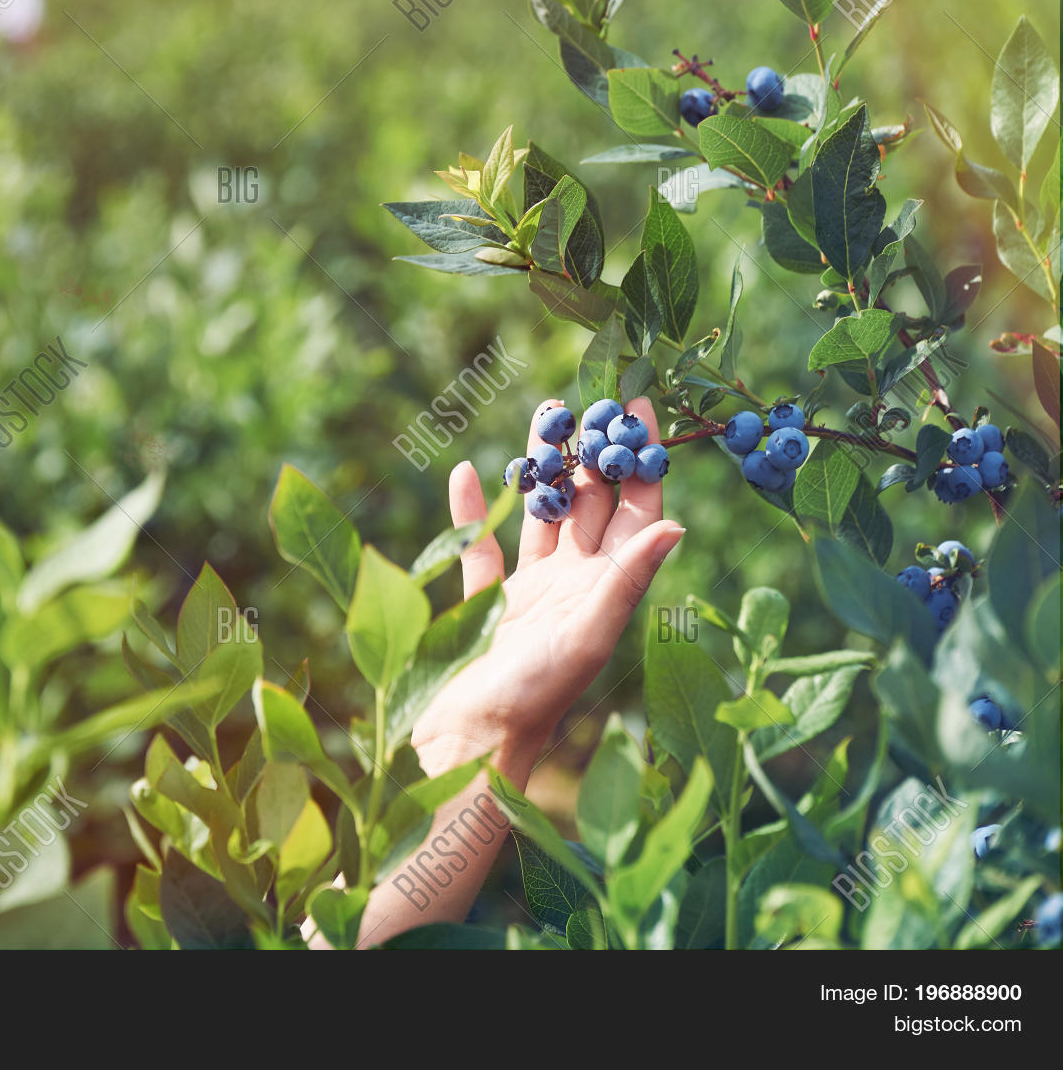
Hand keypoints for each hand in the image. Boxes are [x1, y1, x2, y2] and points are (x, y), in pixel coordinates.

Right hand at [411, 396, 684, 779]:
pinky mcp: (484, 604)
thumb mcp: (589, 634)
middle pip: (590, 503)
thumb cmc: (533, 696)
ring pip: (541, 515)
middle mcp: (574, 584)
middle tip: (592, 398)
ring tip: (542, 417)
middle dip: (593, 451)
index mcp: (605, 588)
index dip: (641, 461)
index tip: (642, 408)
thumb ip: (628, 577)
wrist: (470, 743)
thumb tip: (676, 522)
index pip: (635, 511)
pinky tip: (465, 475)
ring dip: (541, 469)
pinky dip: (473, 512)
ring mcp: (529, 593)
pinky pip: (480, 548)